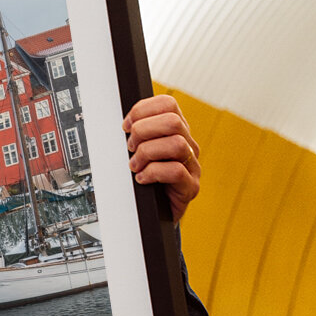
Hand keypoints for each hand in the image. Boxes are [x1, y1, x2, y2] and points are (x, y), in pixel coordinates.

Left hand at [123, 94, 200, 222]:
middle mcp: (187, 145)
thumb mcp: (139, 151)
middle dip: (143, 131)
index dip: (142, 110)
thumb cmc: (146, 178)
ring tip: (135, 165)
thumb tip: (124, 124)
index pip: (167, 104)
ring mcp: (192, 166)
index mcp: (176, 131)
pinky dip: (153, 173)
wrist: (154, 211)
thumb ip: (137, 134)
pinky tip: (142, 178)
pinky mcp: (190, 187)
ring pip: (176, 144)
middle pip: (173, 121)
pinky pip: (176, 171)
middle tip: (130, 147)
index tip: (126, 125)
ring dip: (147, 153)